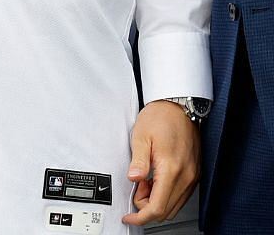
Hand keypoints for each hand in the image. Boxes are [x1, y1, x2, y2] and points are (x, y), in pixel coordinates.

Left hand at [124, 100, 198, 225]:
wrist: (179, 107)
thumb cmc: (161, 118)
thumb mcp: (141, 137)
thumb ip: (138, 161)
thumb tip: (133, 179)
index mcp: (172, 169)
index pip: (158, 207)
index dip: (141, 216)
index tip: (130, 217)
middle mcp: (186, 176)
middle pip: (166, 210)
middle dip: (146, 206)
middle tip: (135, 187)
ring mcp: (192, 176)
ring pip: (174, 204)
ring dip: (155, 200)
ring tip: (144, 180)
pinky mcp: (194, 173)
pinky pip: (179, 194)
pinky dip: (165, 193)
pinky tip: (154, 178)